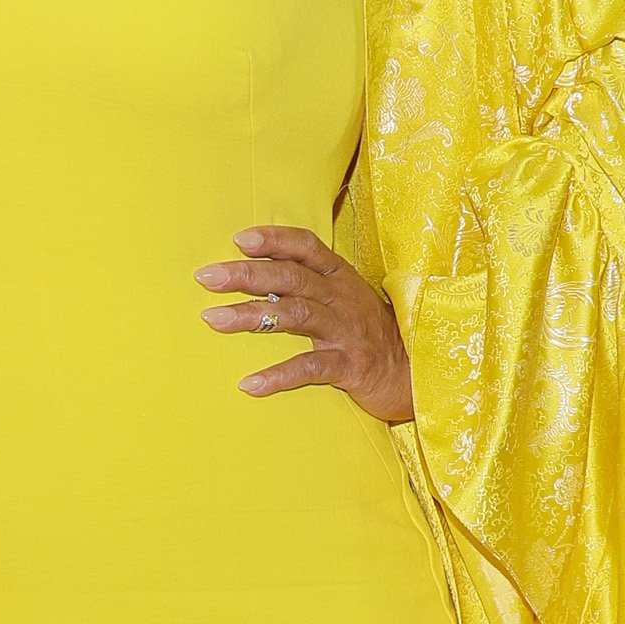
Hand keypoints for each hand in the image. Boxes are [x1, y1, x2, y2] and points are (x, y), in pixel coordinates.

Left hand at [196, 225, 413, 424]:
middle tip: (206, 277)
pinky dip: (279, 376)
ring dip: (251, 316)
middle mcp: (342, 298)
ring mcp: (346, 331)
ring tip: (213, 321)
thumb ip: (309, 285)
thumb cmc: (370, 333)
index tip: (239, 239)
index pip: (307, 247)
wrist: (418, 372)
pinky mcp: (350, 366)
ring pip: (295, 316)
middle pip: (291, 278)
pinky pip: (310, 367)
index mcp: (339, 277)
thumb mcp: (345, 299)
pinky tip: (249, 384)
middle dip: (247, 275)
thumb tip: (255, 275)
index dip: (275, 239)